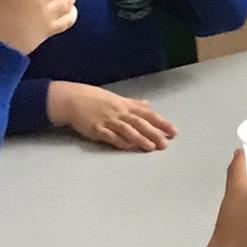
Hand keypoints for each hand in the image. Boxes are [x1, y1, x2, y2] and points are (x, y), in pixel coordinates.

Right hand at [47, 81, 177, 151]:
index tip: (174, 131)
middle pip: (140, 123)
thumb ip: (134, 104)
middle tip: (165, 143)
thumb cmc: (96, 99)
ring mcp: (108, 120)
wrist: (73, 99)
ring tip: (151, 147)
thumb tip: (149, 105)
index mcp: (126, 105)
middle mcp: (119, 112)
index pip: (148, 114)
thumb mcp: (117, 99)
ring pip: (127, 130)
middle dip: (153, 133)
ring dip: (140, 139)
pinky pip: (110, 136)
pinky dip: (120, 142)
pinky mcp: (97, 129)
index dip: (162, 123)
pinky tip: (129, 147)